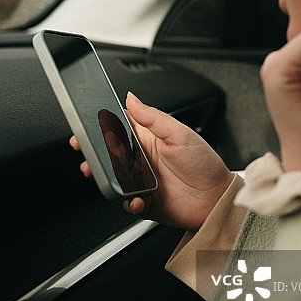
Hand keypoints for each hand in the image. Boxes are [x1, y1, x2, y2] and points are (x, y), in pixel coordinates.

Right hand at [70, 92, 233, 230]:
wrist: (217, 199)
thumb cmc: (205, 165)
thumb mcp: (180, 134)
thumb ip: (154, 117)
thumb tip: (132, 98)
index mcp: (149, 138)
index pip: (120, 126)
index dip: (102, 124)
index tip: (88, 122)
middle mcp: (142, 159)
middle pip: (109, 153)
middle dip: (94, 151)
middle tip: (84, 148)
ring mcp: (141, 181)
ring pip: (112, 177)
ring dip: (104, 176)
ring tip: (101, 174)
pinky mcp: (143, 201)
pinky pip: (126, 201)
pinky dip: (128, 201)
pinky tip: (136, 198)